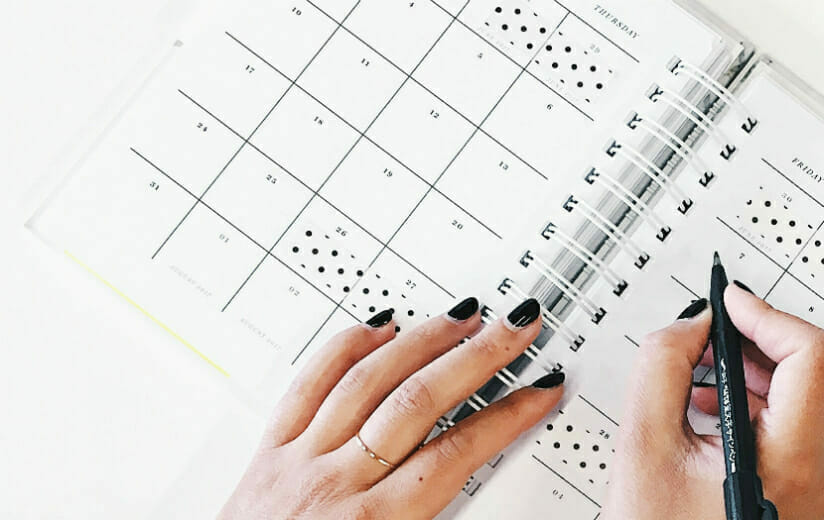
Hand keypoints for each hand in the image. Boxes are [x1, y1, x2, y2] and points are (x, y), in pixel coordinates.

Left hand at [219, 298, 563, 518]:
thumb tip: (486, 499)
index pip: (458, 453)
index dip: (508, 416)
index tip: (539, 390)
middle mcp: (338, 484)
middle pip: (420, 401)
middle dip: (478, 357)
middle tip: (516, 329)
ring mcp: (301, 460)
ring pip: (369, 380)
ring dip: (423, 340)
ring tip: (463, 318)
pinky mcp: (269, 451)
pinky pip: (309, 383)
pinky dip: (347, 347)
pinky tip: (378, 326)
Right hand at [603, 285, 823, 518]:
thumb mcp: (643, 447)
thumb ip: (663, 366)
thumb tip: (693, 325)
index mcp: (791, 461)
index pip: (811, 354)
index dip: (766, 314)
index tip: (730, 302)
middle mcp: (817, 475)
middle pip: (809, 371)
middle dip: (753, 342)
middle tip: (706, 336)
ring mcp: (814, 486)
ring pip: (800, 397)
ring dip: (750, 373)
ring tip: (696, 379)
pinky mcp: (801, 490)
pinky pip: (790, 426)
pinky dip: (752, 404)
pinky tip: (708, 412)